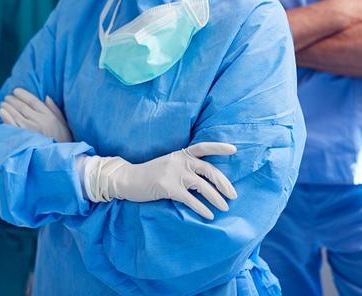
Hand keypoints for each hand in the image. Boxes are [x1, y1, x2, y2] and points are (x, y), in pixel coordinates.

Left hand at [0, 87, 72, 142]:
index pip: (33, 101)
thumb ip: (55, 110)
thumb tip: (46, 97)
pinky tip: (1, 111)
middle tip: (7, 97)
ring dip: (8, 106)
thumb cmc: (63, 142)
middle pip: (22, 106)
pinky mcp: (23, 139)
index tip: (16, 91)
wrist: (59, 160)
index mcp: (49, 117)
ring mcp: (30, 130)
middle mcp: (39, 122)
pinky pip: (12, 125)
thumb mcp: (63, 124)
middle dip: (13, 100)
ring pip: (16, 114)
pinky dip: (5, 117)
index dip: (23, 94)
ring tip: (3, 103)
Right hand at [85, 142, 237, 219]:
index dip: (218, 147)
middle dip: (223, 183)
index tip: (234, 149)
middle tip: (233, 195)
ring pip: (202, 185)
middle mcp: (179, 161)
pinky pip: (190, 199)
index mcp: (180, 154)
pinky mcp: (168, 187)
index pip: (202, 147)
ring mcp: (173, 173)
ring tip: (224, 207)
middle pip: (208, 169)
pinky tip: (209, 215)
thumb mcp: (168, 164)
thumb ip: (184, 167)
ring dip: (216, 198)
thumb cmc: (150, 174)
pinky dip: (202, 208)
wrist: (127, 179)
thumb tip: (206, 180)